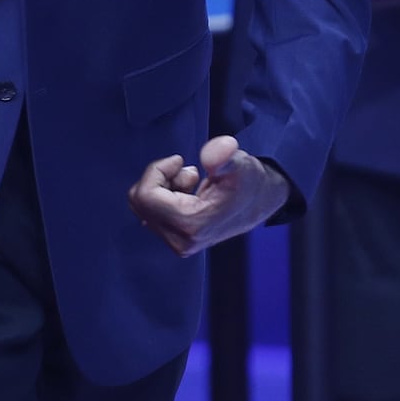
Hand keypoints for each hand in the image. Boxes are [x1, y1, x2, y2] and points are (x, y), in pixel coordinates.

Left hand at [127, 135, 291, 256]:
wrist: (259, 202)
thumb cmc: (248, 181)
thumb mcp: (240, 163)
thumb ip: (223, 157)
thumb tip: (211, 156)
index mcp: (192, 225)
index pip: (146, 195)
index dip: (157, 170)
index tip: (180, 161)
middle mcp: (180, 241)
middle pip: (140, 201)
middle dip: (159, 179)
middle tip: (188, 173)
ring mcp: (177, 244)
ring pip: (142, 206)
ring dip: (162, 187)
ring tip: (191, 184)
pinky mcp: (175, 241)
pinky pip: (149, 213)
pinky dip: (162, 197)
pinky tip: (187, 194)